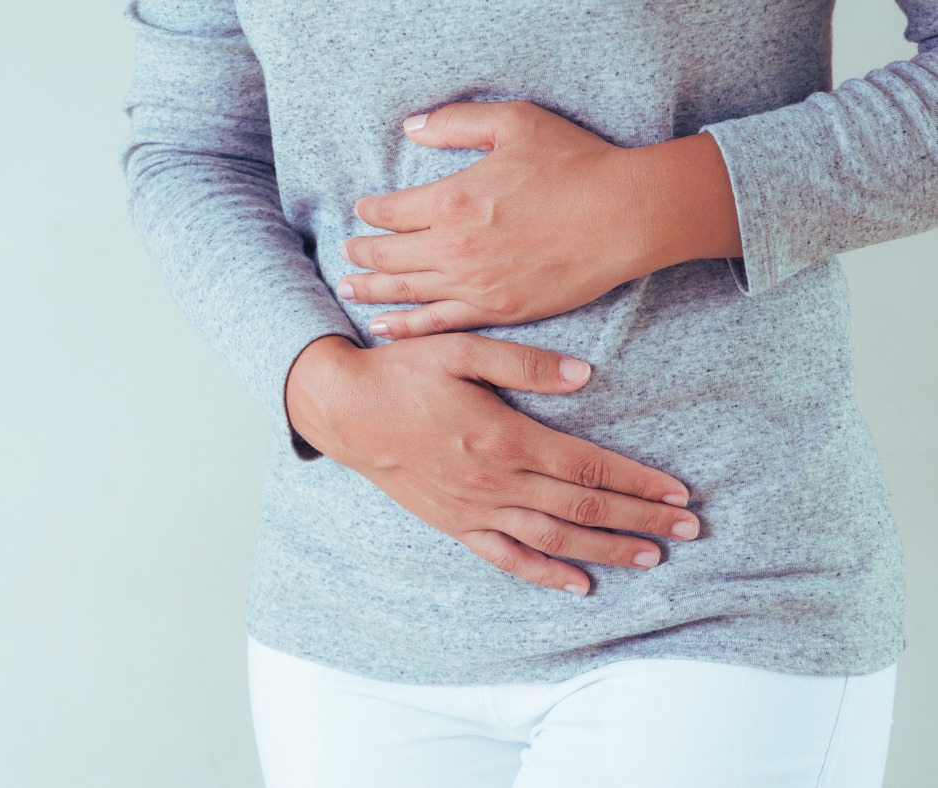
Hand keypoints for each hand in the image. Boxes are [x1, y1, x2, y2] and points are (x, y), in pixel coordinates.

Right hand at [286, 333, 698, 594]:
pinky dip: (545, 575)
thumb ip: (525, 363)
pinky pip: (506, 558)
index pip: (589, 468)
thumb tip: (585, 376)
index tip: (677, 492)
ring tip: (652, 558)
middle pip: (583, 509)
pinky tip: (579, 586)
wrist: (344, 410)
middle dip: (641, 519)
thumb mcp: (461, 349)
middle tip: (689, 529)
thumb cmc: (403, 374)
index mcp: (505, 437)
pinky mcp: (455, 525)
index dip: (638, 482)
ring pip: (555, 539)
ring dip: (607, 551)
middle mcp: (496, 482)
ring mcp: (475, 510)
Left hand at [336, 99, 663, 338]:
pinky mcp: (498, 310)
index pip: (392, 210)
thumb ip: (455, 123)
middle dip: (362, 252)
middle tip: (345, 252)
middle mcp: (454, 247)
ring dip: (372, 290)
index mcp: (452, 199)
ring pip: (406, 291)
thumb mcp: (514, 122)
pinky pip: (440, 323)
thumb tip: (411, 126)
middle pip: (390, 254)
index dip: (371, 211)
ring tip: (348, 289)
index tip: (362, 210)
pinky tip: (385, 328)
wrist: (623, 216)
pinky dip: (407, 327)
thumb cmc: (574, 164)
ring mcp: (474, 284)